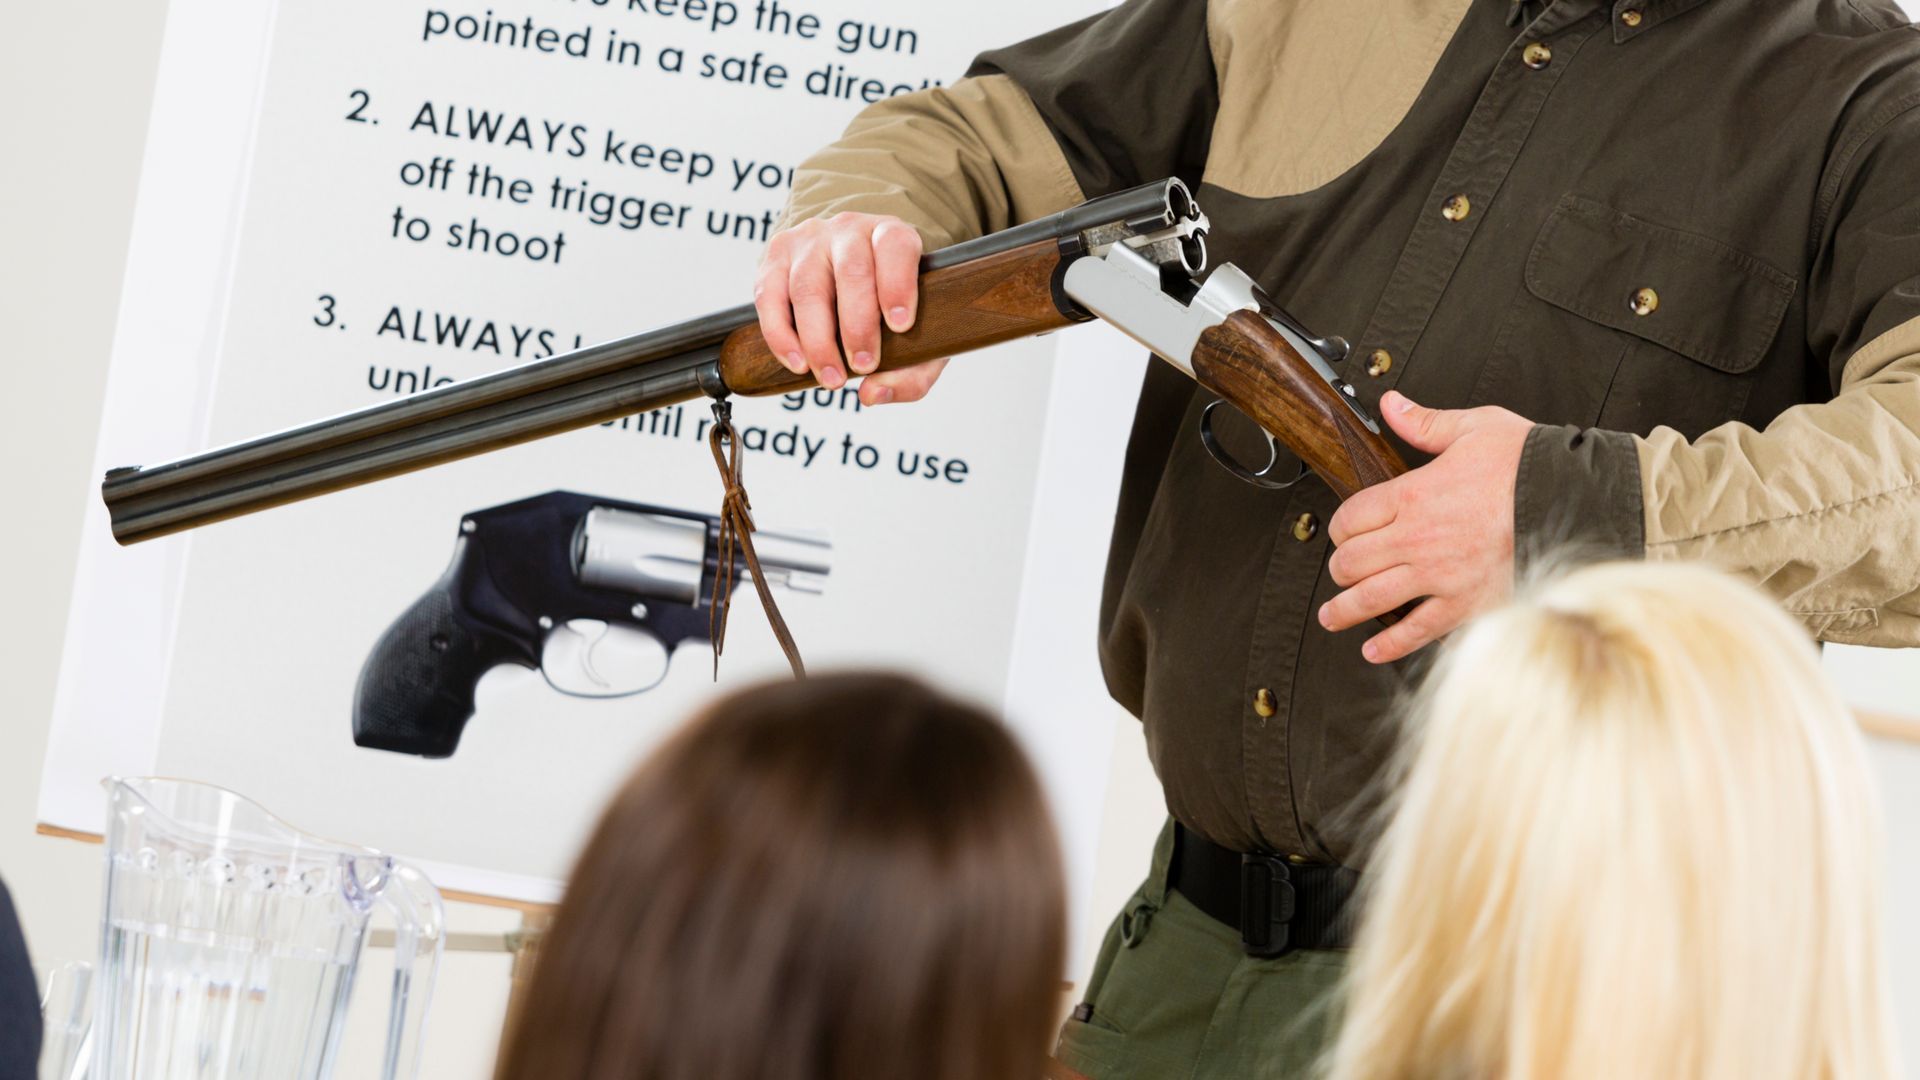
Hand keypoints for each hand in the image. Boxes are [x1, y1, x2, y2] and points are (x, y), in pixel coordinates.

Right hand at [754, 212, 948, 405]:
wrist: (851, 274)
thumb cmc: (888, 306)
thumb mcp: (918, 336)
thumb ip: (912, 372)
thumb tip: (872, 393)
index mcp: (891, 235)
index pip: (895, 247)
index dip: (898, 284)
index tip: (899, 325)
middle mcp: (849, 230)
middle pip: (851, 272)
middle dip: (857, 326)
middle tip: (864, 365)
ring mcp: (808, 240)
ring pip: (807, 287)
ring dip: (818, 340)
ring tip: (831, 377)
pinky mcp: (776, 257)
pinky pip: (770, 297)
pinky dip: (781, 336)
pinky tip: (798, 363)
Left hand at [1321, 391, 1531, 663]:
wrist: (1577, 500)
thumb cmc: (1529, 464)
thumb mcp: (1475, 427)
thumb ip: (1425, 423)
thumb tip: (1391, 405)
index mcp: (1414, 494)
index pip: (1351, 518)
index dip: (1340, 527)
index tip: (1343, 533)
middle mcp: (1418, 538)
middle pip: (1352, 562)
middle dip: (1339, 568)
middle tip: (1339, 572)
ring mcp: (1439, 575)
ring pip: (1372, 599)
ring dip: (1345, 610)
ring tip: (1332, 616)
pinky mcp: (1466, 604)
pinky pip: (1418, 630)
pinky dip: (1392, 644)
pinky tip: (1374, 650)